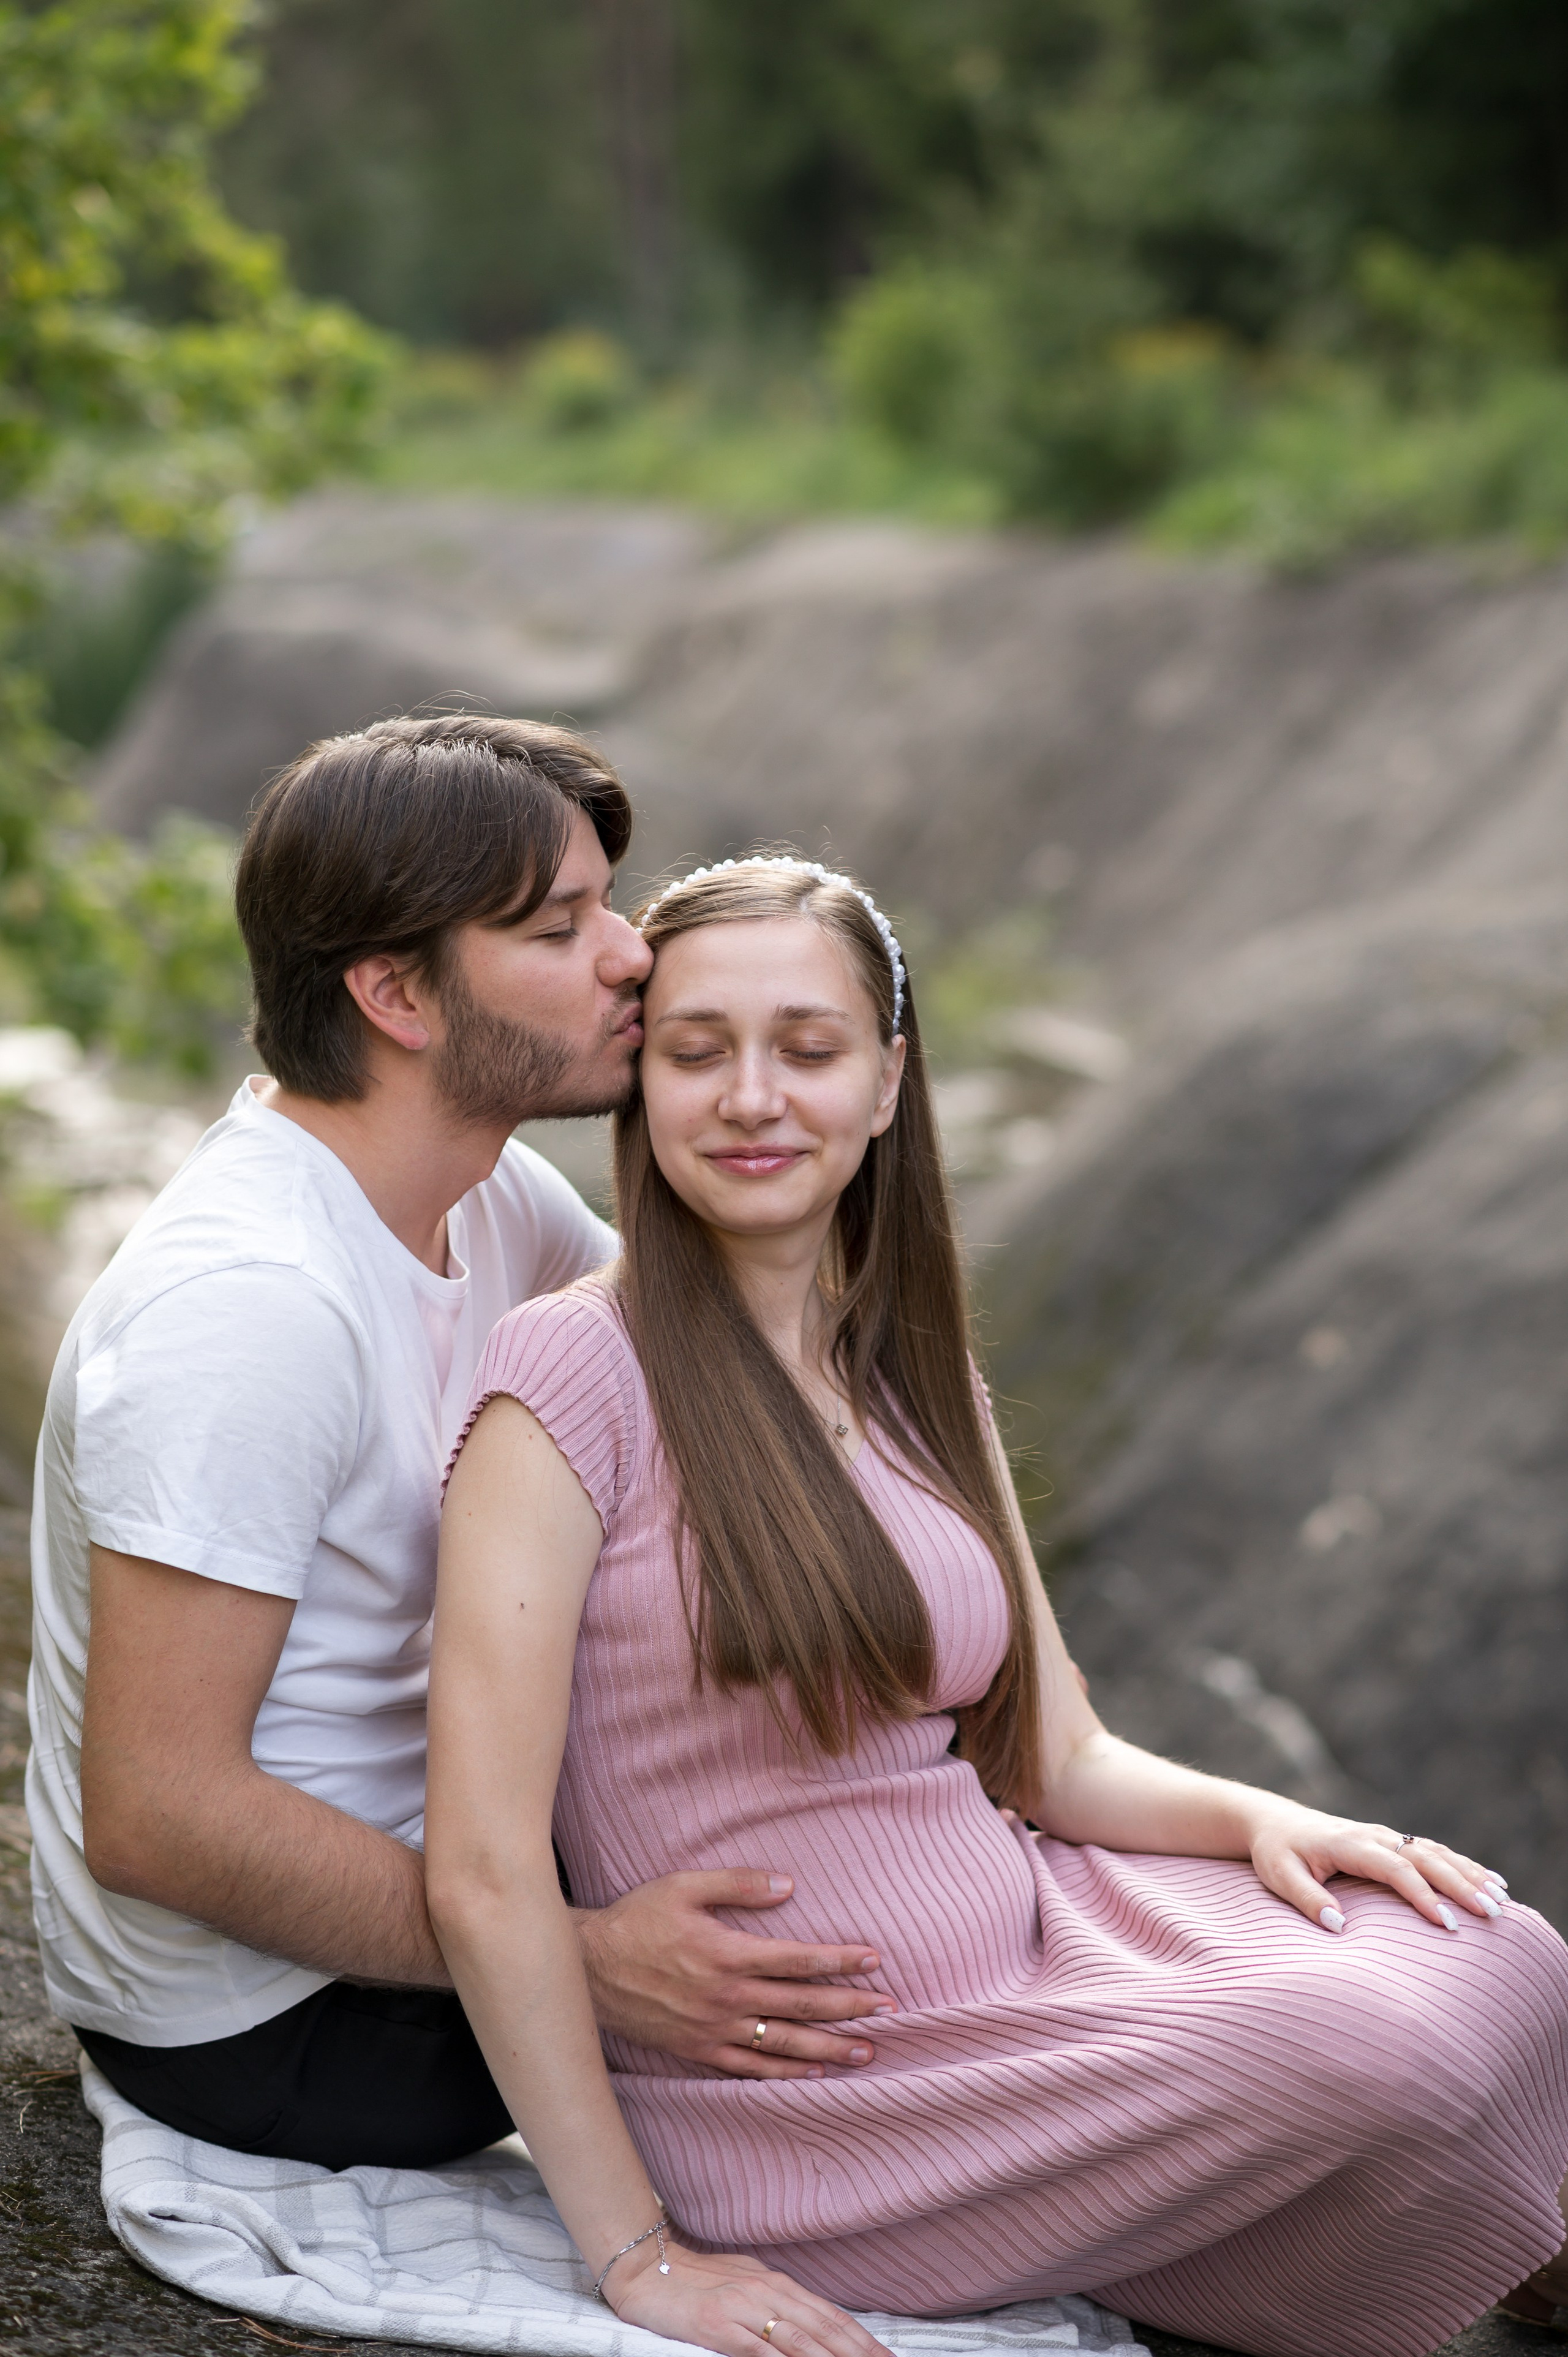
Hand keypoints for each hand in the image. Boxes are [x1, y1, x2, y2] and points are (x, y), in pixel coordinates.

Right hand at [575, 1869, 894, 2077]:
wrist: (588, 1969)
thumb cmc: (637, 1920)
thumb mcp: (683, 1886)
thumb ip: (738, 1885)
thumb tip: (789, 1886)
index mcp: (728, 1953)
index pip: (798, 1959)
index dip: (840, 1960)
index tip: (874, 1961)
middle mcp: (727, 1997)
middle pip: (801, 2004)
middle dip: (850, 2007)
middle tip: (890, 2010)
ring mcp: (714, 2029)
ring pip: (784, 2043)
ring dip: (829, 2047)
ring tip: (867, 2051)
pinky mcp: (699, 2050)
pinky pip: (751, 2068)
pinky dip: (785, 2073)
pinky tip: (813, 2074)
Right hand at [609, 2234, 890, 2356]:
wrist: (645, 2267)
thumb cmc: (695, 2278)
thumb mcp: (744, 2283)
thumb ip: (775, 2303)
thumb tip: (808, 2322)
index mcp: (775, 2283)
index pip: (828, 2315)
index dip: (860, 2338)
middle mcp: (765, 2292)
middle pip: (821, 2328)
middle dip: (857, 2353)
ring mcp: (742, 2307)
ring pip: (797, 2339)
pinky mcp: (717, 2324)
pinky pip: (756, 2349)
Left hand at [1246, 1802, 1509, 1932]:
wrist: (1275, 1823)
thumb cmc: (1277, 1854)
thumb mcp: (1280, 1876)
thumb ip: (1307, 1899)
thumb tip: (1339, 1927)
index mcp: (1350, 1844)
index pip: (1395, 1869)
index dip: (1422, 1895)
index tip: (1447, 1923)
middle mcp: (1375, 1836)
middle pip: (1426, 1858)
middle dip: (1460, 1885)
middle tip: (1491, 1914)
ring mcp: (1387, 1837)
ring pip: (1437, 1853)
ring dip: (1470, 1874)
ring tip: (1502, 1900)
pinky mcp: (1394, 1842)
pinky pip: (1436, 1852)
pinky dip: (1465, 1865)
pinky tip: (1491, 1881)